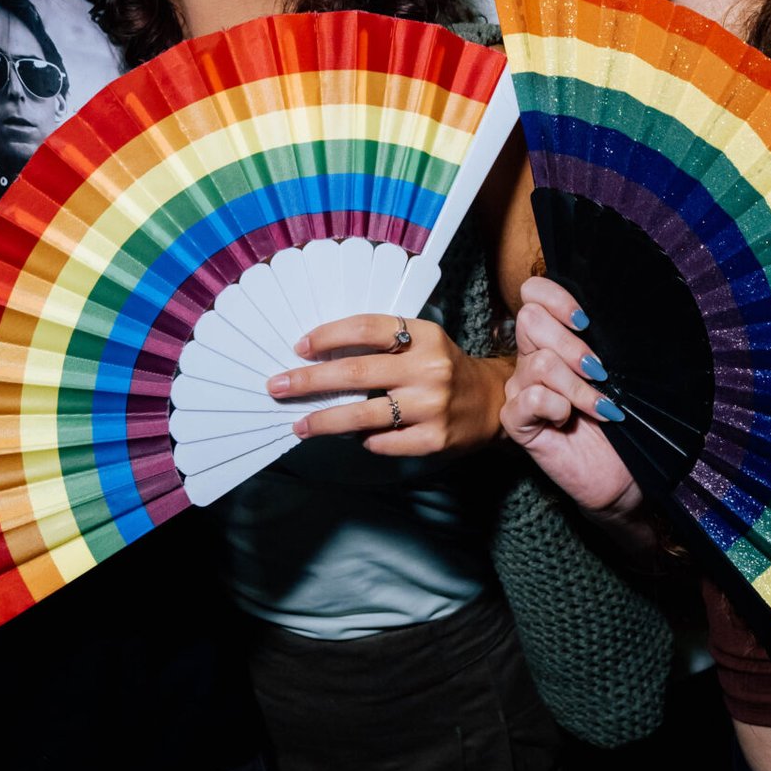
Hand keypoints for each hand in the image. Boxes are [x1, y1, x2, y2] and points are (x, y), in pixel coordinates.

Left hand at [267, 314, 509, 457]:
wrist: (493, 402)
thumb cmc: (443, 369)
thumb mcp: (422, 343)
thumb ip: (382, 345)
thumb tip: (321, 358)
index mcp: (424, 336)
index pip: (367, 328)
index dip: (328, 335)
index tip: (299, 347)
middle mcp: (430, 368)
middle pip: (355, 373)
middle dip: (309, 380)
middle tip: (278, 386)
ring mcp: (433, 406)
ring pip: (363, 414)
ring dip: (324, 420)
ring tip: (299, 424)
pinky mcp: (434, 439)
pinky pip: (383, 442)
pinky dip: (365, 440)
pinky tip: (356, 438)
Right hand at [502, 275, 646, 515]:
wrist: (624, 473)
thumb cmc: (625, 420)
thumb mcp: (619, 371)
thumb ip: (604, 339)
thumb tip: (607, 310)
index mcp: (552, 340)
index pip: (533, 294)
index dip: (555, 297)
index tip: (586, 322)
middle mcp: (530, 359)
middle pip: (530, 319)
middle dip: (573, 344)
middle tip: (601, 373)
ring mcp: (521, 390)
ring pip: (539, 362)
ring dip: (578, 385)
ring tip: (600, 407)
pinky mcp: (516, 422)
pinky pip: (531, 397)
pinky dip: (558, 406)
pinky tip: (569, 420)